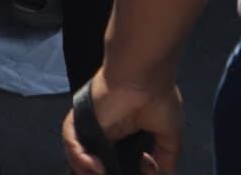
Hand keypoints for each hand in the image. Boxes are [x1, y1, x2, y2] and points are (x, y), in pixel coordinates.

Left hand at [62, 70, 178, 173]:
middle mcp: (105, 131)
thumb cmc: (160, 98)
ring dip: (87, 170)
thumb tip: (162, 173)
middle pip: (94, 161)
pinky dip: (78, 157)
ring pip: (78, 155)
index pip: (116, 162)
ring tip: (103, 173)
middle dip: (100, 173)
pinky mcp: (80, 117)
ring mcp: (91, 125)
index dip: (122, 172)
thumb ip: (165, 158)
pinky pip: (71, 140)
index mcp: (125, 134)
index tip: (142, 171)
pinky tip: (96, 166)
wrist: (146, 76)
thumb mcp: (169, 136)